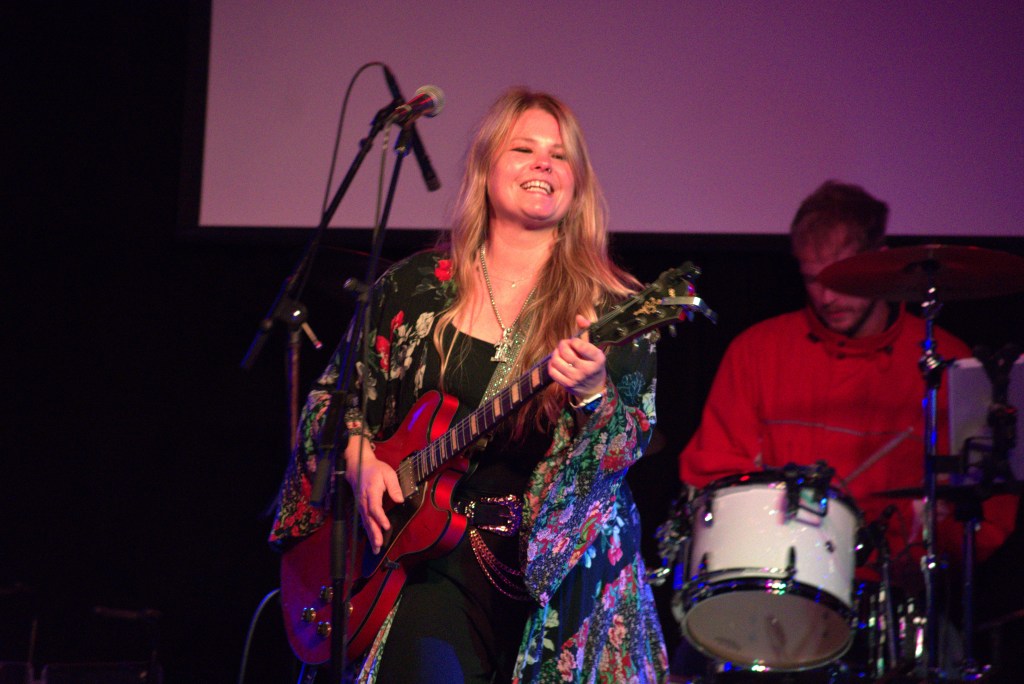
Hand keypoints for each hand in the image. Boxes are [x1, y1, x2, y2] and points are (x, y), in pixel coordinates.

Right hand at [344, 436, 403, 553]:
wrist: (358, 466)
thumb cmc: (375, 469)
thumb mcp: (388, 473)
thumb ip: (394, 486)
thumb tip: (400, 500)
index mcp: (371, 491)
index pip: (375, 507)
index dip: (380, 518)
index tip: (387, 526)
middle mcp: (364, 500)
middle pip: (368, 519)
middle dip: (374, 533)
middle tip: (379, 545)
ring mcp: (360, 505)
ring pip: (365, 522)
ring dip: (371, 535)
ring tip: (376, 548)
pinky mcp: (360, 508)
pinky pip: (364, 521)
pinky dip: (368, 532)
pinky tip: (372, 541)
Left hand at [548, 314, 606, 399]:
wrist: (594, 388)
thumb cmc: (594, 364)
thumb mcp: (596, 348)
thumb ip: (587, 331)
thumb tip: (578, 317)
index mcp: (597, 359)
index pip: (581, 345)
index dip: (574, 341)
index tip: (575, 341)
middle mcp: (587, 370)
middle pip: (566, 353)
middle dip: (563, 345)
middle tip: (565, 344)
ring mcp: (576, 379)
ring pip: (557, 361)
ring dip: (556, 353)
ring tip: (560, 352)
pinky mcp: (567, 385)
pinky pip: (552, 371)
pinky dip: (552, 363)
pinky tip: (556, 361)